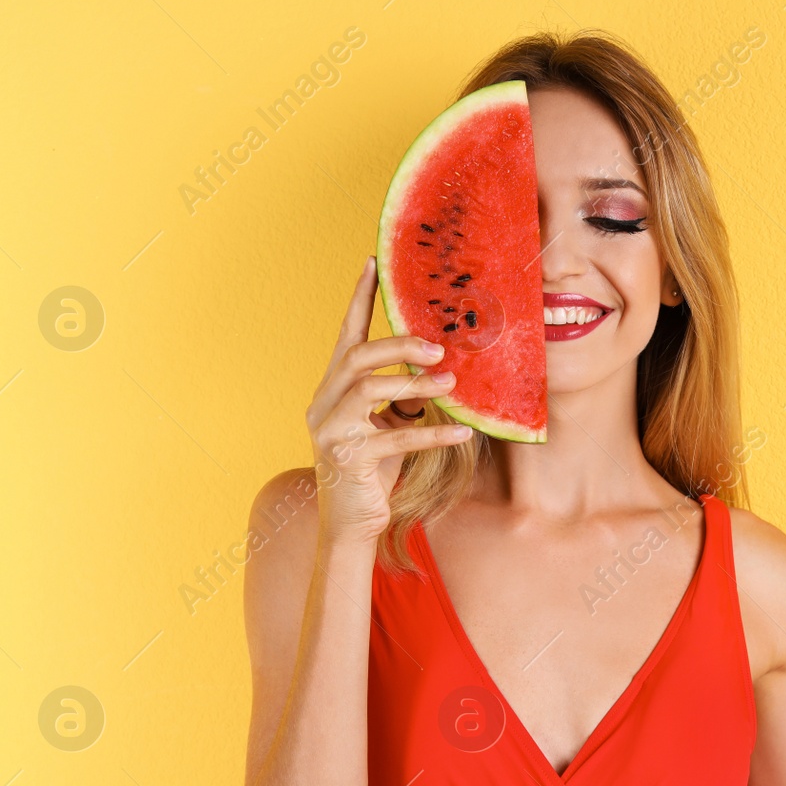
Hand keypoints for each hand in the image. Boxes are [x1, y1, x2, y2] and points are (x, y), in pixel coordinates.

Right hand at [306, 256, 471, 542]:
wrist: (350, 522)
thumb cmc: (372, 470)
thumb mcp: (388, 426)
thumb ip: (403, 398)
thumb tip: (439, 375)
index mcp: (333, 389)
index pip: (347, 335)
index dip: (360, 299)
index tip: (373, 263)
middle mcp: (324, 403)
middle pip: (358, 356)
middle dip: (399, 346)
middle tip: (439, 348)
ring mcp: (331, 431)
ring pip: (369, 390)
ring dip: (414, 384)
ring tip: (451, 385)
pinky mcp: (347, 459)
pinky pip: (394, 438)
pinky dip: (431, 433)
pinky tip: (462, 433)